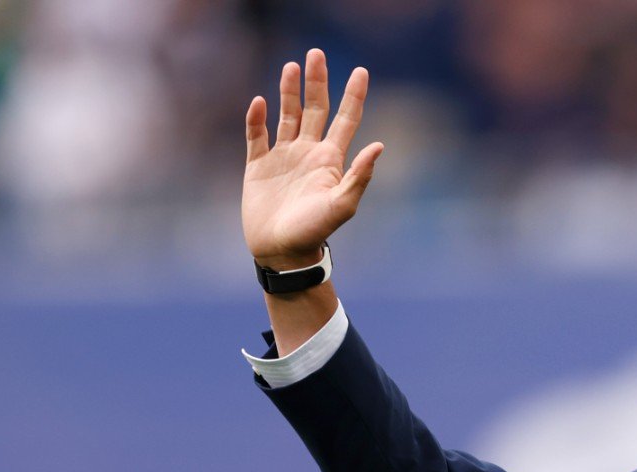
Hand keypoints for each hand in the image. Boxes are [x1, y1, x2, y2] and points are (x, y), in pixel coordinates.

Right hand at [243, 48, 382, 269]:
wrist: (281, 253)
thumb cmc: (314, 232)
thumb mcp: (341, 206)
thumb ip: (359, 176)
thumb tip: (379, 146)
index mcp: (330, 160)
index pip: (346, 119)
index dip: (354, 95)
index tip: (361, 70)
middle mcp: (308, 153)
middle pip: (315, 109)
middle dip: (317, 82)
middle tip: (316, 53)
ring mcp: (283, 158)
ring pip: (287, 116)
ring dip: (289, 92)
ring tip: (292, 67)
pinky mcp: (258, 166)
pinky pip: (256, 136)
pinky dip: (256, 119)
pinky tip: (260, 102)